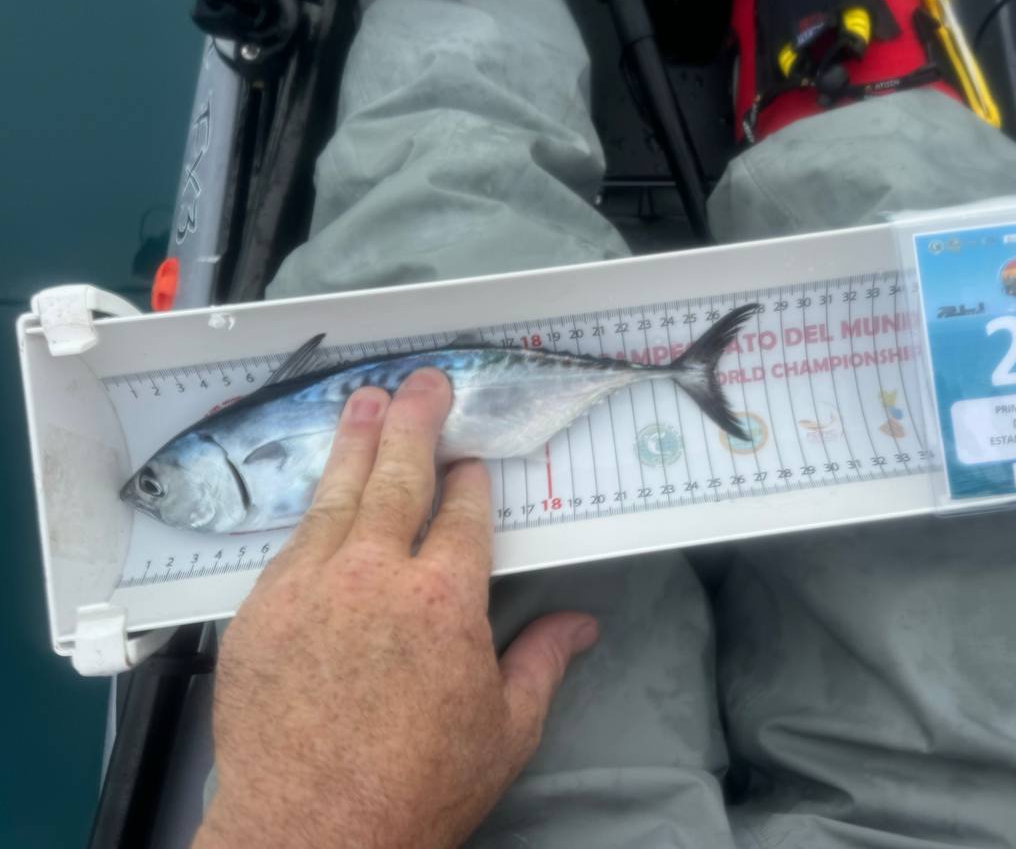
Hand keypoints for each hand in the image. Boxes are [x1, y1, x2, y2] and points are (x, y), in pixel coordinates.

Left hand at [194, 369, 598, 848]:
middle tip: (422, 383)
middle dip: (415, 423)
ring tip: (365, 401)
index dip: (470, 481)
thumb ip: (543, 661)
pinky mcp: (261, 609)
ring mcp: (310, 586)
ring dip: (356, 443)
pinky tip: (323, 492)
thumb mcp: (506, 730)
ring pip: (338, 496)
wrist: (310, 831)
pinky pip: (293, 542)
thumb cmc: (417, 786)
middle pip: (399, 478)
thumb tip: (582, 622)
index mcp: (444, 598)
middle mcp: (375, 575)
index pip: (462, 512)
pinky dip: (315, 509)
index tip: (472, 461)